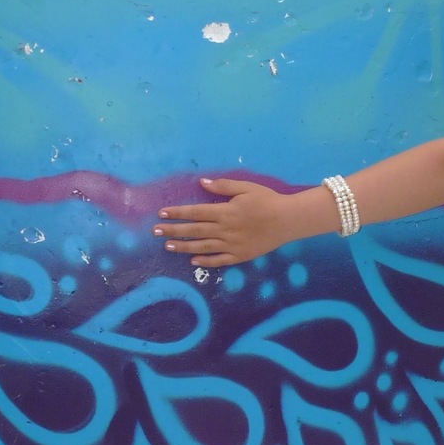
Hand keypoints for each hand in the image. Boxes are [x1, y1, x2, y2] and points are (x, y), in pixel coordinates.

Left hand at [153, 178, 303, 267]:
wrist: (287, 220)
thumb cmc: (267, 200)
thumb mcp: (246, 187)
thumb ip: (223, 186)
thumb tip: (202, 182)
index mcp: (225, 211)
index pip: (195, 212)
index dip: (177, 213)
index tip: (162, 213)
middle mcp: (225, 229)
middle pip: (194, 230)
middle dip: (173, 230)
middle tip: (155, 231)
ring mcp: (231, 245)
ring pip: (202, 247)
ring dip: (183, 246)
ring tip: (167, 246)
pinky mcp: (240, 255)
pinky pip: (219, 260)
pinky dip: (205, 262)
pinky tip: (192, 261)